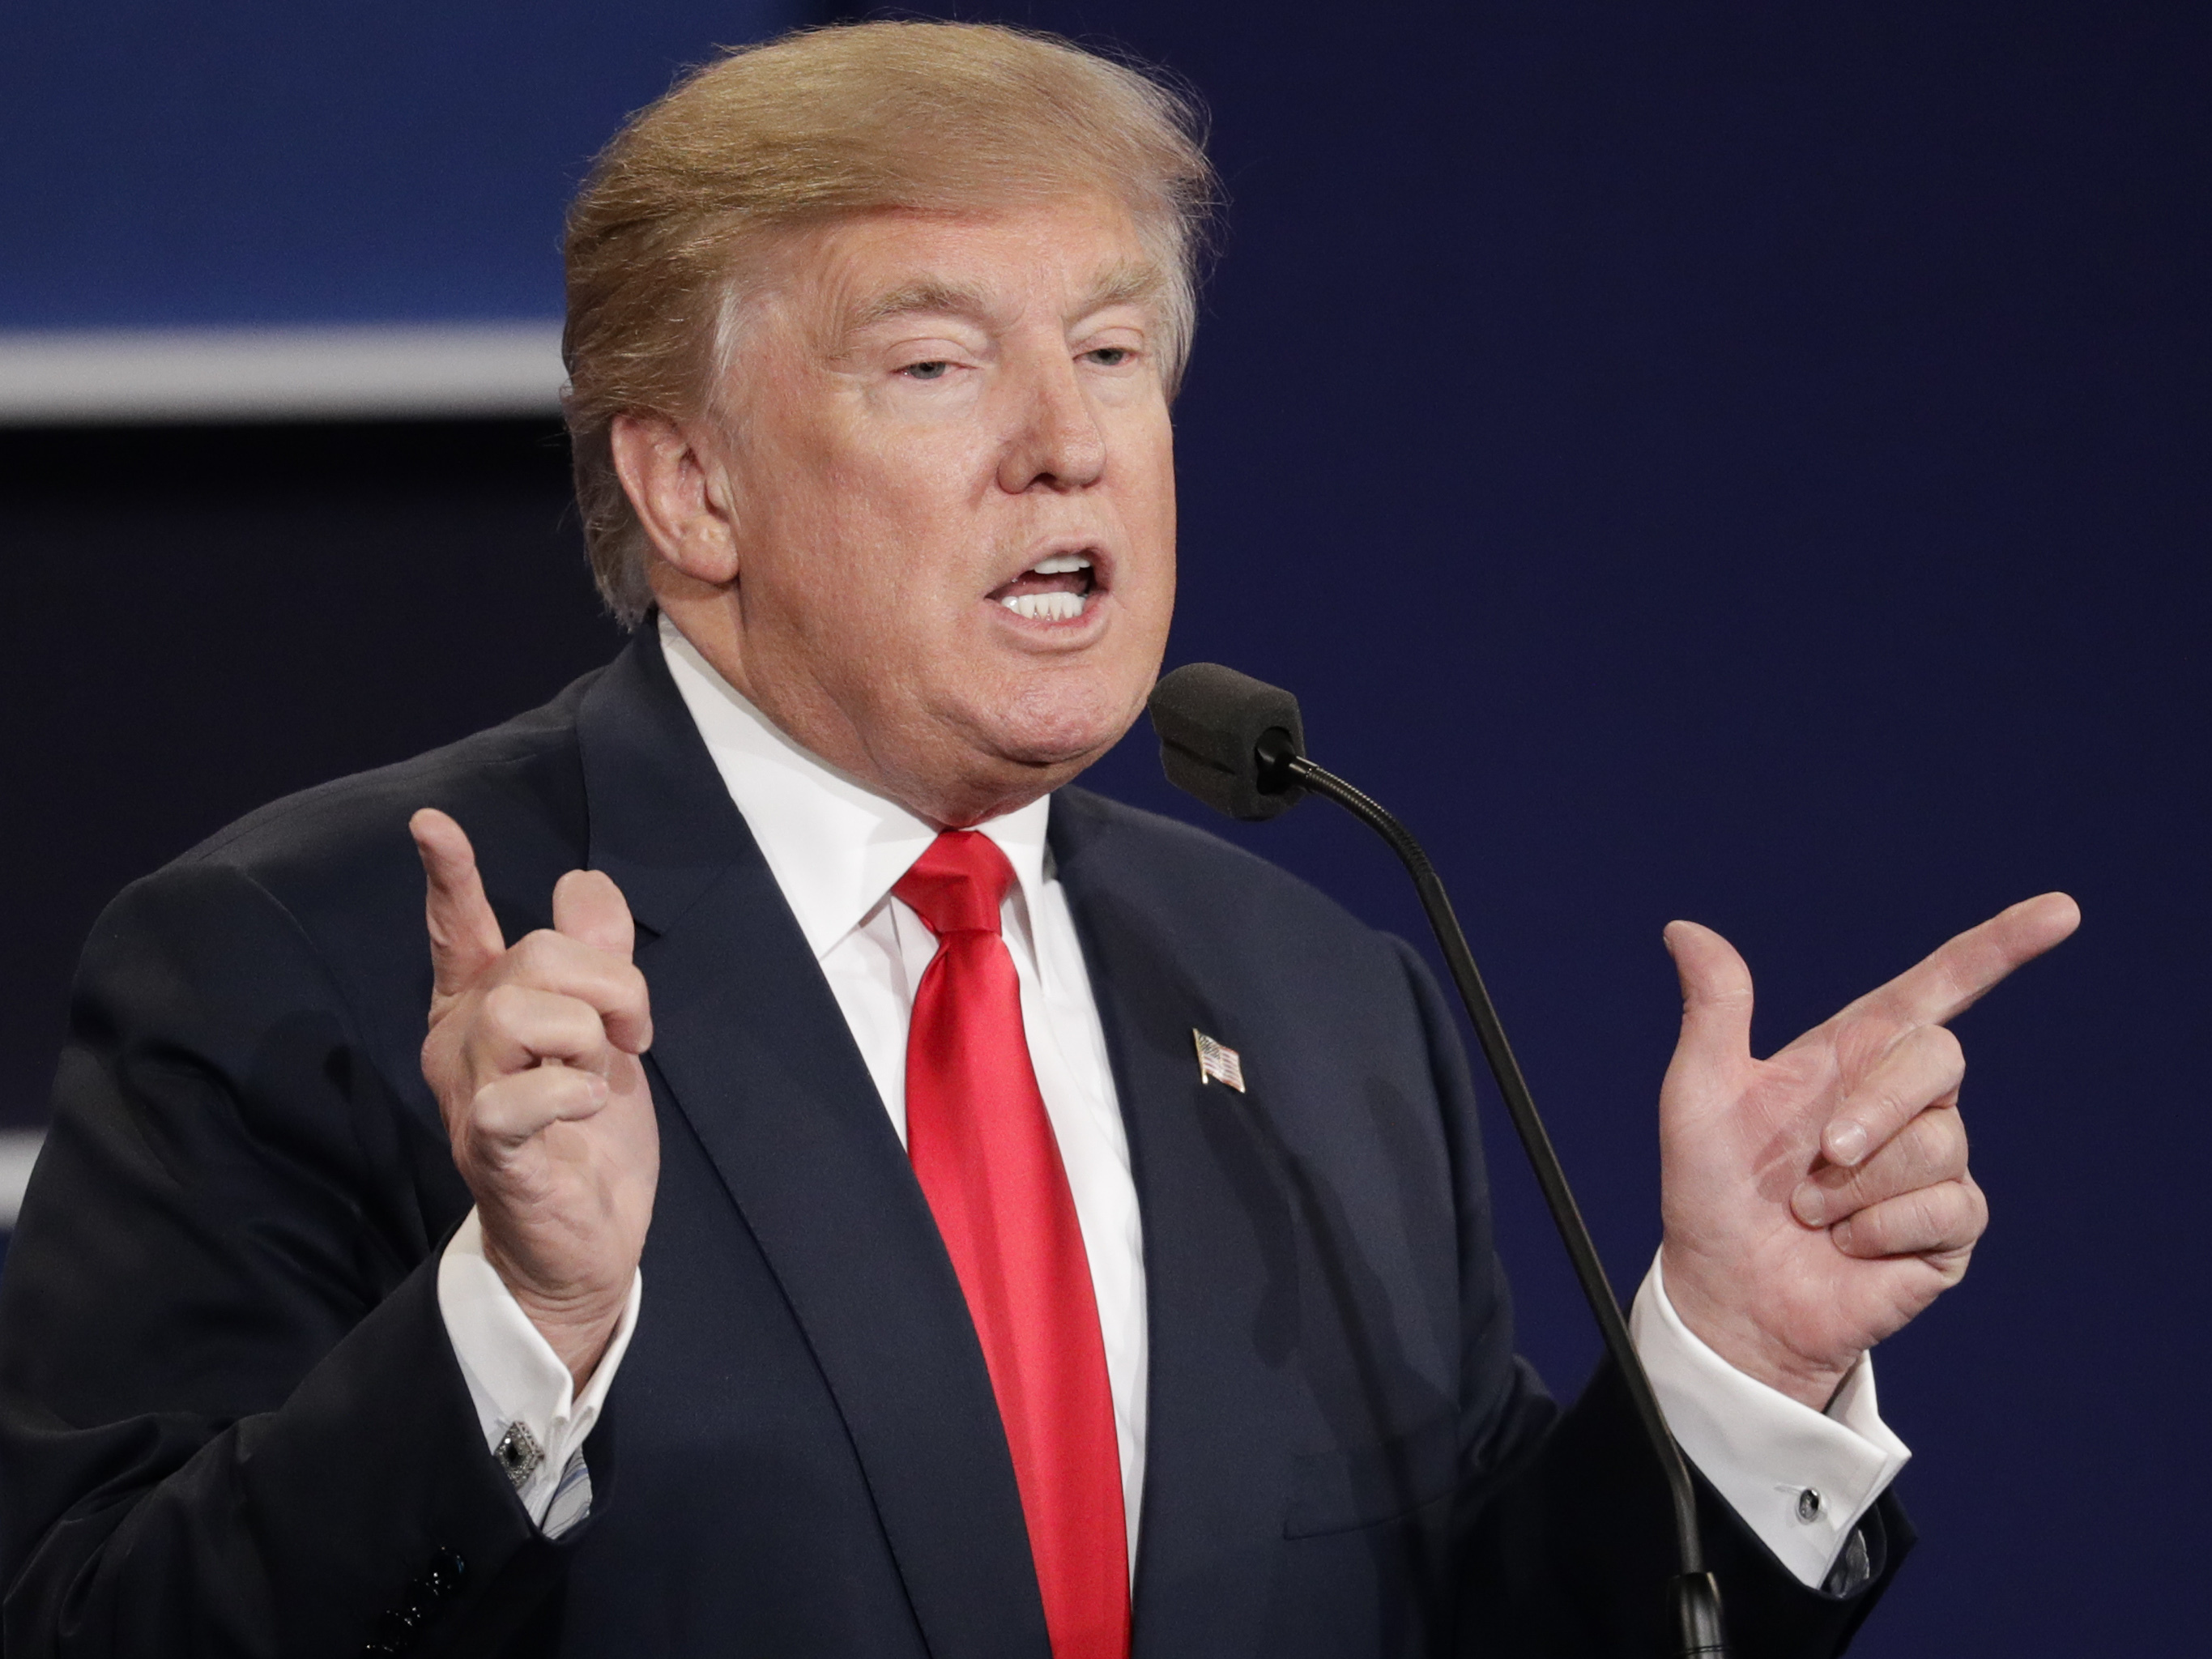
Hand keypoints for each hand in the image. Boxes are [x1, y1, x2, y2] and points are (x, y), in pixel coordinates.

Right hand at [410, 808, 659, 1389]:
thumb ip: (597, 955)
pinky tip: (589, 1105)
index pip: (456, 929)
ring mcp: (468, 1095)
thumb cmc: (588, 1134)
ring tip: (601, 1075)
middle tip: (634, 1034)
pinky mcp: (489, 1148)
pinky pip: (521, 1093)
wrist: (584, 1242)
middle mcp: (460, 1042)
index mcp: (482, 1007)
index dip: (448, 876)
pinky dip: (571, 1089)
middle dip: (610, 982)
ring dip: (589, 1036)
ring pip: (519, 1012)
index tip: (430, 822)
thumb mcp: (608, 1032)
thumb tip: (583, 881)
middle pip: (534, 956)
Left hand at [1656, 893, 2078, 1407]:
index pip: (1939, 986)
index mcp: (1852, 1055)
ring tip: (1812, 1212)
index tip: (2061, 911)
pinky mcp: (1951, 1227)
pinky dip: (1879, 1229)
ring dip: (1857, 1186)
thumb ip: (1713, 1010)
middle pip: (1941, 1058)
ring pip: (1938, 1142)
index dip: (1999, 947)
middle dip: (1877, 1107)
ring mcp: (1934, 1163)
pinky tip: (1846, 1245)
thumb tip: (1683, 931)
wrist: (1728, 1294)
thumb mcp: (1699, 1094)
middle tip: (1819, 1156)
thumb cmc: (1711, 1192)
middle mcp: (1902, 1101)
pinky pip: (1945, 1207)